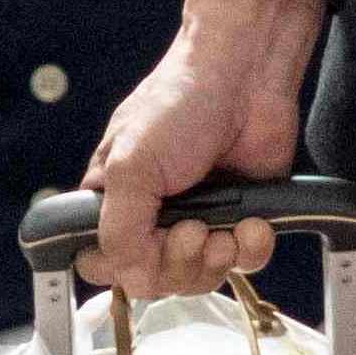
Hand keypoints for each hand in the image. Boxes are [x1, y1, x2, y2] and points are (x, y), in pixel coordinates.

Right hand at [85, 0, 325, 297]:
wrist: (246, 74)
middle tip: (191, 228)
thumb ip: (119, 230)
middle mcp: (154, 214)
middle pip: (156, 279)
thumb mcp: (131, 166)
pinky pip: (245, 261)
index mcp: (114, 200)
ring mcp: (199, 218)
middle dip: (178, 262)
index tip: (144, 250)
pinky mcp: (241, 217)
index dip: (125, 269)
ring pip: (200, 277)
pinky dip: (251, 248)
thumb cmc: (179, 101)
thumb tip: (130, 277)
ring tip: (222, 226)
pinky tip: (252, 222)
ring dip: (214, 258)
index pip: (103, 264)